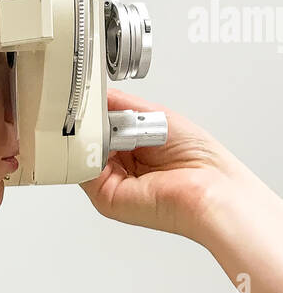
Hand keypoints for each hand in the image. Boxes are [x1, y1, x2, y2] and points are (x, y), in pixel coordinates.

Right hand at [80, 87, 282, 292]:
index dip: (92, 113)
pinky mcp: (105, 197)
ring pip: (81, 154)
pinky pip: (82, 171)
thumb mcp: (155, 116)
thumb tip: (96, 95)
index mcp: (135, 148)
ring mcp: (112, 183)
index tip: (82, 97)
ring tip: (92, 123)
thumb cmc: (200, 160)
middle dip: (86, 123)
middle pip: (88, 140)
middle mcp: (122, 167)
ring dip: (85, 136)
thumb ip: (121, 105)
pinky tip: (92, 139)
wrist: (210, 189)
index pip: (101, 127)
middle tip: (82, 107)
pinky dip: (82, 153)